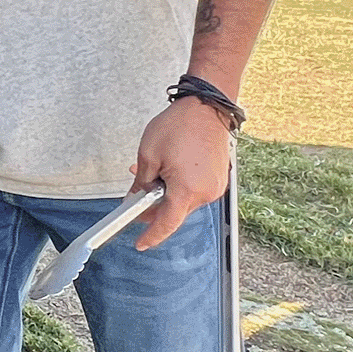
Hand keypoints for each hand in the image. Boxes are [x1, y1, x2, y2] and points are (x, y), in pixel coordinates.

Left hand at [129, 97, 232, 249]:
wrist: (207, 108)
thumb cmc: (179, 126)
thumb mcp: (148, 155)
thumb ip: (140, 184)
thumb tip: (134, 200)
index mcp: (188, 190)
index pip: (167, 224)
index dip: (152, 235)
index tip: (141, 243)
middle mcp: (206, 193)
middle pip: (174, 211)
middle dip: (154, 204)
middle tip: (137, 191)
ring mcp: (215, 186)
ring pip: (183, 200)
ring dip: (166, 191)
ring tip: (153, 169)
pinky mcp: (218, 179)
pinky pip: (194, 189)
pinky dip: (179, 184)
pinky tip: (169, 168)